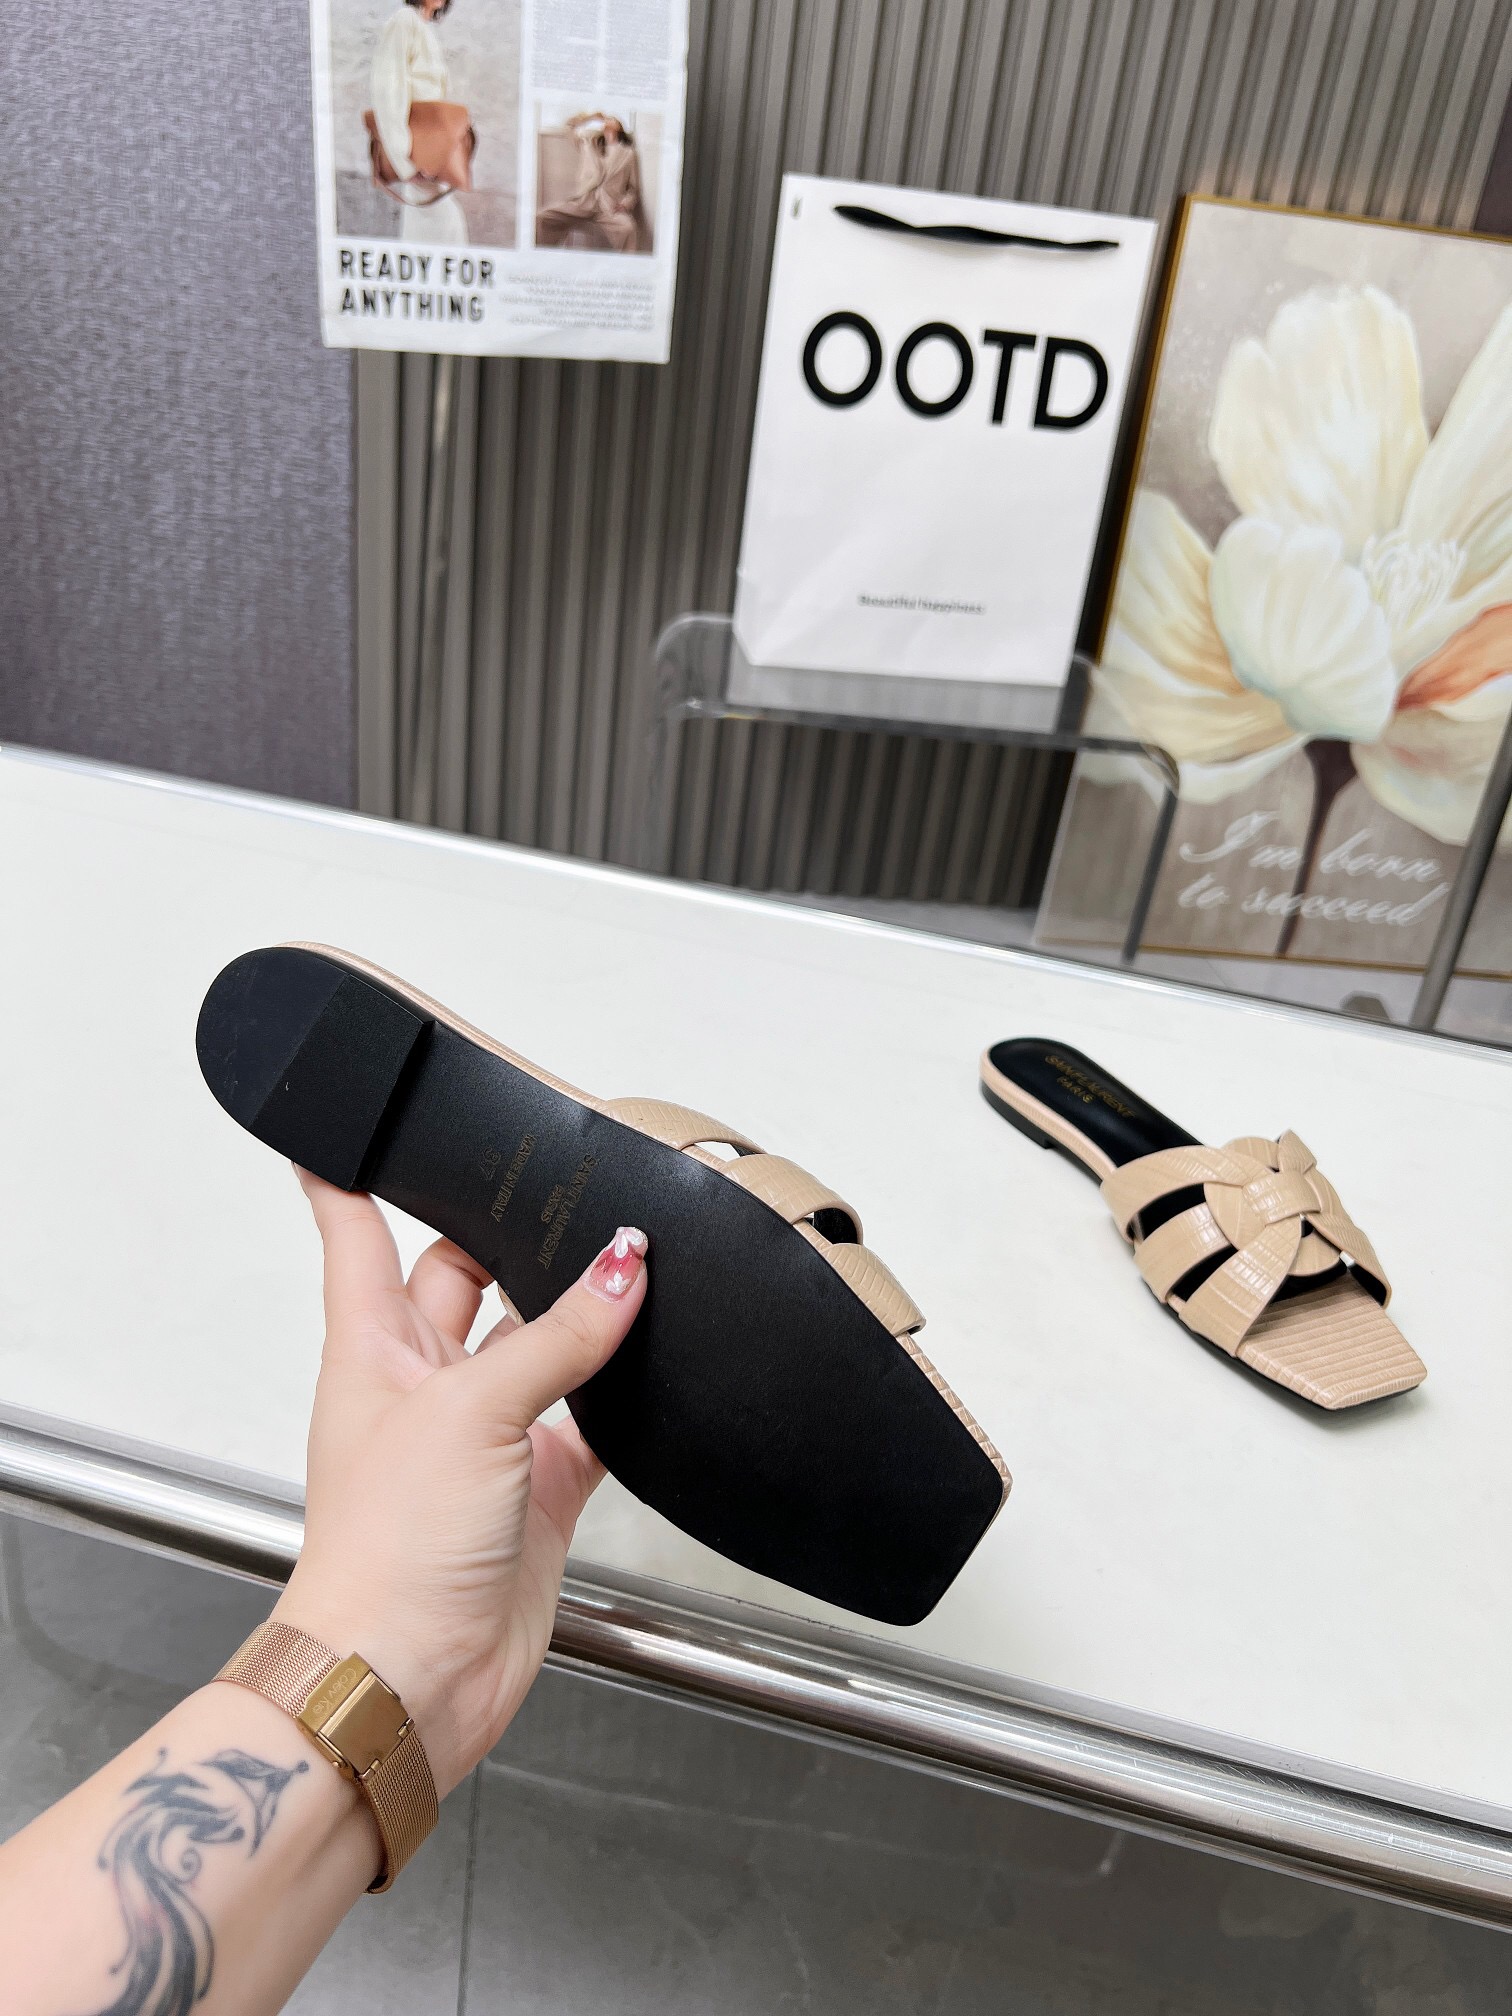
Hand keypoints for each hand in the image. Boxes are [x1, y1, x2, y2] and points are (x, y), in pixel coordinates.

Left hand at [270, 1171, 646, 1796]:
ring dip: (576, 1312)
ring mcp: (483, 1434)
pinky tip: (650, 1363)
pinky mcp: (538, 1486)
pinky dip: (621, 1391)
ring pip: (537, 1341)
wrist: (410, 1681)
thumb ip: (557, 1334)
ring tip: (626, 1260)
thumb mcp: (470, 1410)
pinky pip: (588, 1415)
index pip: (355, 1231)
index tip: (357, 1119)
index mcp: (372, 1346)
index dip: (353, 1172)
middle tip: (558, 1187)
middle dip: (504, 1233)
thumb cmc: (385, 1553)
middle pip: (464, 1274)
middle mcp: (425, 1382)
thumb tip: (623, 1265)